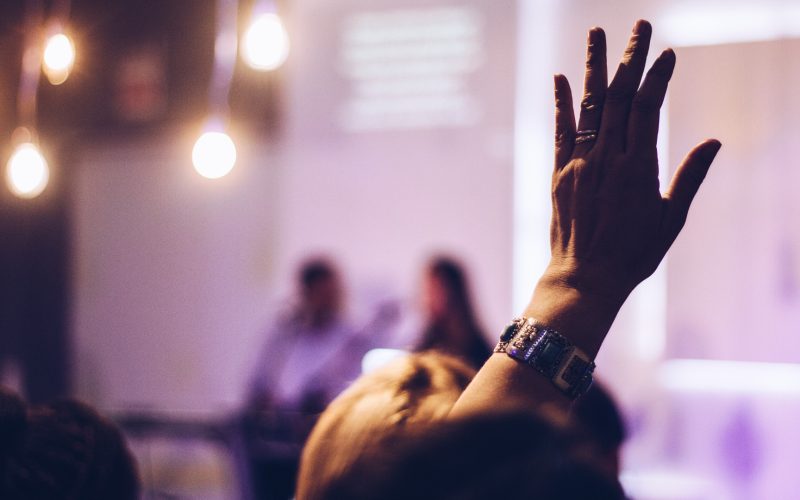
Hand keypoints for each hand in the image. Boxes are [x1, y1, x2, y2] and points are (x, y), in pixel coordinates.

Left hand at [543, 20, 720, 304]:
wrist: (585, 279)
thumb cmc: (633, 254)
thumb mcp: (671, 219)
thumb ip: (689, 177)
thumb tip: (713, 141)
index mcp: (638, 168)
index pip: (648, 108)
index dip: (657, 77)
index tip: (666, 53)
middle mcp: (606, 159)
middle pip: (619, 97)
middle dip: (630, 58)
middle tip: (638, 25)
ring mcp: (579, 164)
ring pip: (589, 106)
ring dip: (594, 67)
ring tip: (597, 34)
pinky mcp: (559, 175)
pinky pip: (560, 132)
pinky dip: (562, 104)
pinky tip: (560, 78)